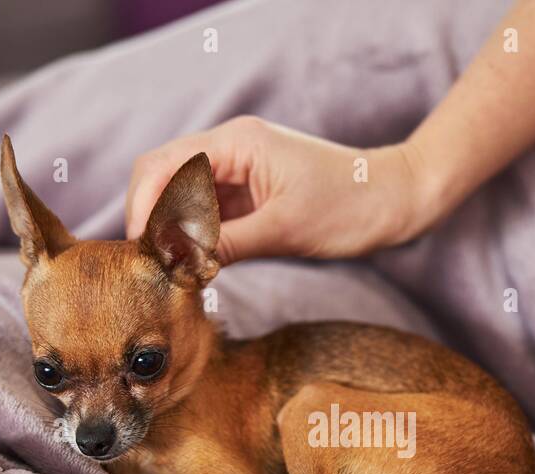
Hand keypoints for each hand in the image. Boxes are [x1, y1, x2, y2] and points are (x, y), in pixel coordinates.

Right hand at [125, 116, 431, 263]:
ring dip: (170, 229)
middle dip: (148, 217)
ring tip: (170, 269)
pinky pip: (205, 210)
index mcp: (237, 143)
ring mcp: (238, 170)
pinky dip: (193, 235)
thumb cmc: (348, 207)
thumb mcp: (284, 229)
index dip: (143, 207)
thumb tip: (175, 262)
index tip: (140, 250)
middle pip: (162, 175)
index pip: (163, 166)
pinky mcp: (248, 193)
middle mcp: (231, 149)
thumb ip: (225, 243)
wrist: (394, 201)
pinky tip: (194, 264)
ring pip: (180, 195)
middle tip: (151, 264)